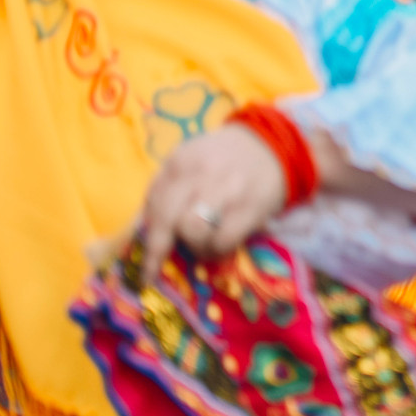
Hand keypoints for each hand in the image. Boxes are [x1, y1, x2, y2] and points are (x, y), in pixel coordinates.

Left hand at [132, 124, 286, 283]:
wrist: (274, 145)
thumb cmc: (224, 159)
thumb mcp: (190, 161)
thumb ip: (167, 189)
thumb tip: (145, 230)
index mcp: (180, 161)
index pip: (153, 203)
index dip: (145, 235)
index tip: (142, 257)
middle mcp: (200, 173)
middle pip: (167, 219)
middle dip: (158, 250)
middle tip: (155, 270)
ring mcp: (227, 189)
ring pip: (193, 232)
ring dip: (194, 246)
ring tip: (203, 244)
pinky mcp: (251, 207)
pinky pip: (223, 241)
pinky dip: (217, 250)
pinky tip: (221, 244)